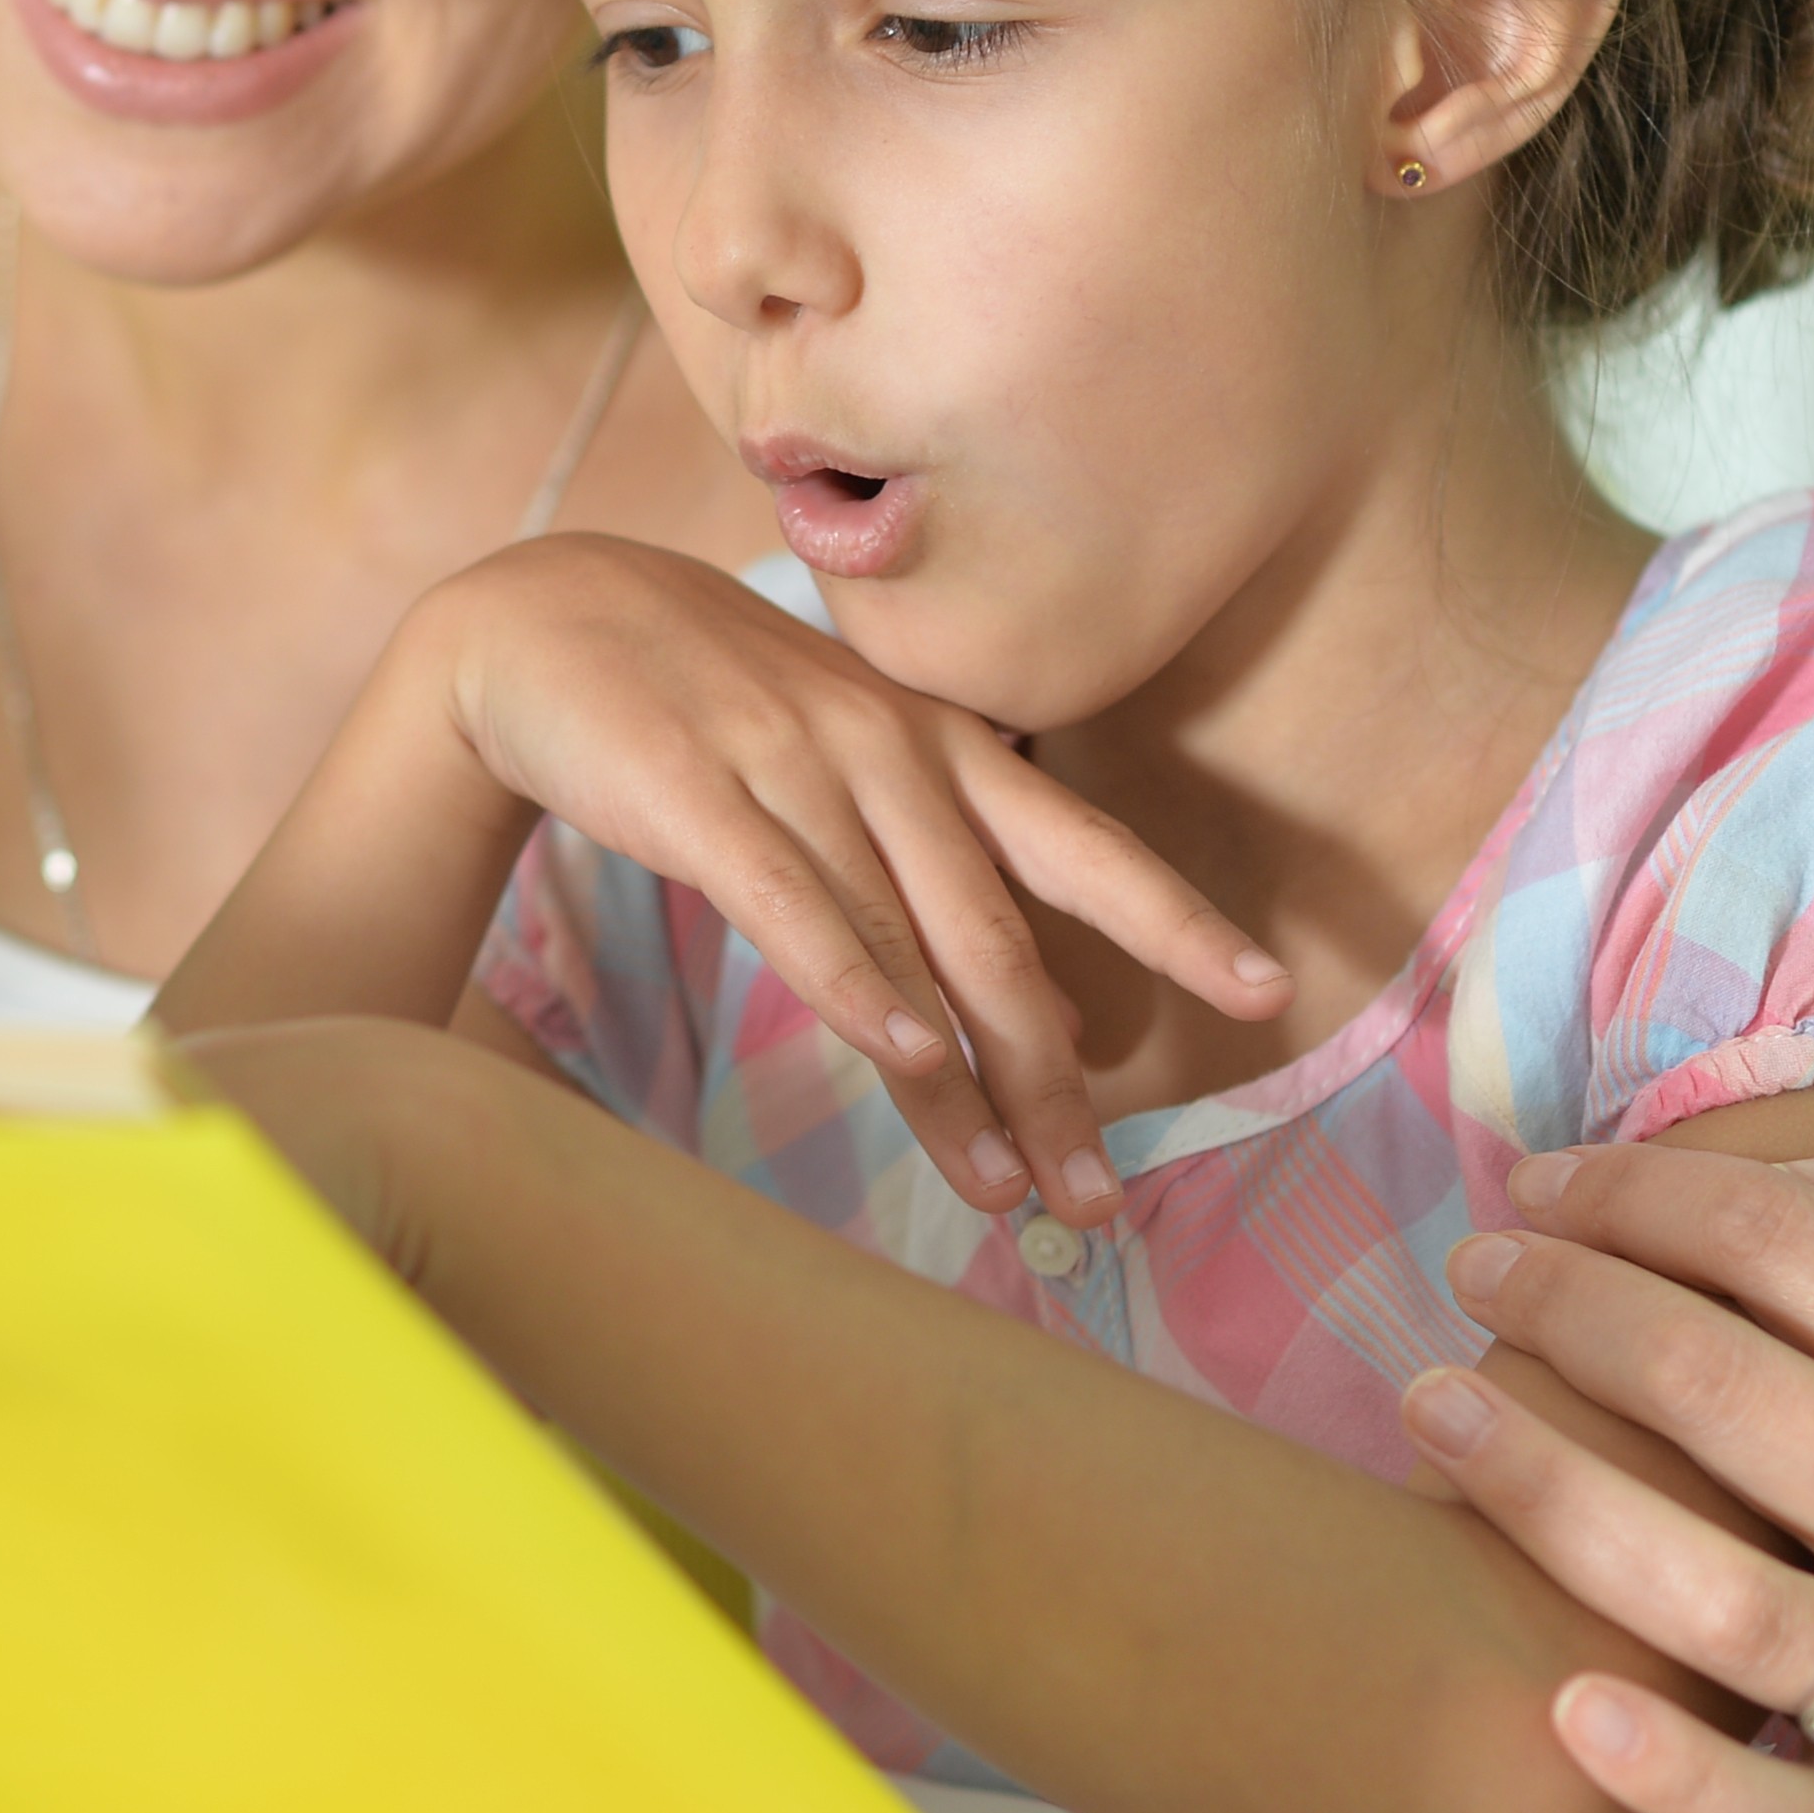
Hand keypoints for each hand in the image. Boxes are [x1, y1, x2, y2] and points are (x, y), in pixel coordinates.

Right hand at [421, 537, 1284, 1225]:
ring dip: (964, 1083)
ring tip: (1009, 1190)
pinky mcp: (698, 796)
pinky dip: (852, 985)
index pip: (1080, 845)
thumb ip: (942, 868)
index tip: (1268, 993)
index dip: (1175, 919)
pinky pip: (791, 905)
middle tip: (1104, 1194)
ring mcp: (795, 770)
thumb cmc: (706, 706)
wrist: (545, 617)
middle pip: (1000, 937)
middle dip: (1058, 1078)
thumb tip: (1050, 1008)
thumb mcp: (845, 762)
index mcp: (939, 745)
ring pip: (909, 946)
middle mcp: (889, 754)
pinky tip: (900, 1057)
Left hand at [1399, 1116, 1813, 1812]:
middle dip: (1565, 1308)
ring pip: (1716, 1595)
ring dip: (1545, 1494)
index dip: (1648, 1198)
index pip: (1802, 1255)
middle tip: (1474, 1270)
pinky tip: (1565, 1707)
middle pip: (1726, 1394)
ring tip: (1433, 1411)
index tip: (1547, 1183)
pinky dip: (1673, 1773)